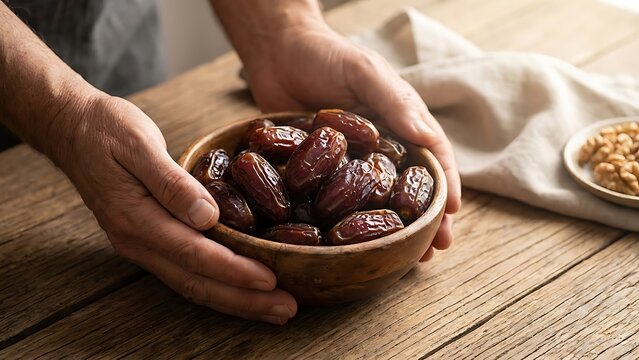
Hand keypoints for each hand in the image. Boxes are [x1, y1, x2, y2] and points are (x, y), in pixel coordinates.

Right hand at [56, 92, 296, 323]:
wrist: (71, 129)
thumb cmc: (105, 130)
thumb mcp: (138, 143)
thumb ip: (171, 182)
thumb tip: (208, 215)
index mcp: (135, 217)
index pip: (193, 253)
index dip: (233, 270)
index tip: (270, 279)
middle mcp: (138, 241)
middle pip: (196, 281)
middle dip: (243, 299)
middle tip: (287, 309)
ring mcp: (141, 245)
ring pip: (192, 284)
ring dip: (235, 300)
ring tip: (274, 309)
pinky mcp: (150, 240)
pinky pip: (187, 273)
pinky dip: (218, 286)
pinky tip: (242, 291)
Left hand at [244, 22, 461, 260]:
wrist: (276, 53)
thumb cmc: (325, 55)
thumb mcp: (364, 72)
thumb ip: (393, 100)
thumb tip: (424, 135)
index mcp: (399, 120)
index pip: (432, 155)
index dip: (444, 185)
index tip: (450, 215)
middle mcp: (381, 145)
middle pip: (409, 186)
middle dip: (425, 219)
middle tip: (434, 250)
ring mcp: (352, 160)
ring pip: (379, 200)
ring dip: (394, 228)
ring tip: (406, 258)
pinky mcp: (322, 170)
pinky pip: (339, 199)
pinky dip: (351, 222)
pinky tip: (355, 246)